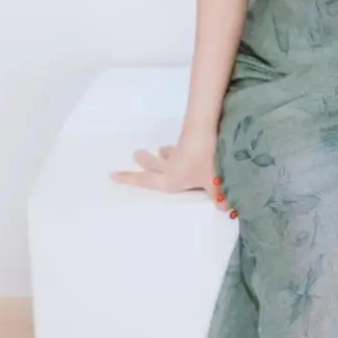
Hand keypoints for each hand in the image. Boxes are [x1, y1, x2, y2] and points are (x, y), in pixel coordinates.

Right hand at [109, 135, 235, 215]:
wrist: (205, 130)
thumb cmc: (205, 161)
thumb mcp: (214, 182)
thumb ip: (219, 195)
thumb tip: (225, 208)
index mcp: (171, 179)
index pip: (145, 181)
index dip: (129, 179)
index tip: (112, 175)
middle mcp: (170, 166)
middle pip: (150, 164)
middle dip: (143, 161)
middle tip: (136, 155)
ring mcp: (178, 152)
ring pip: (165, 153)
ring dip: (162, 153)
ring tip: (161, 150)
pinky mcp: (187, 140)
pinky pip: (180, 147)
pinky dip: (179, 149)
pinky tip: (188, 146)